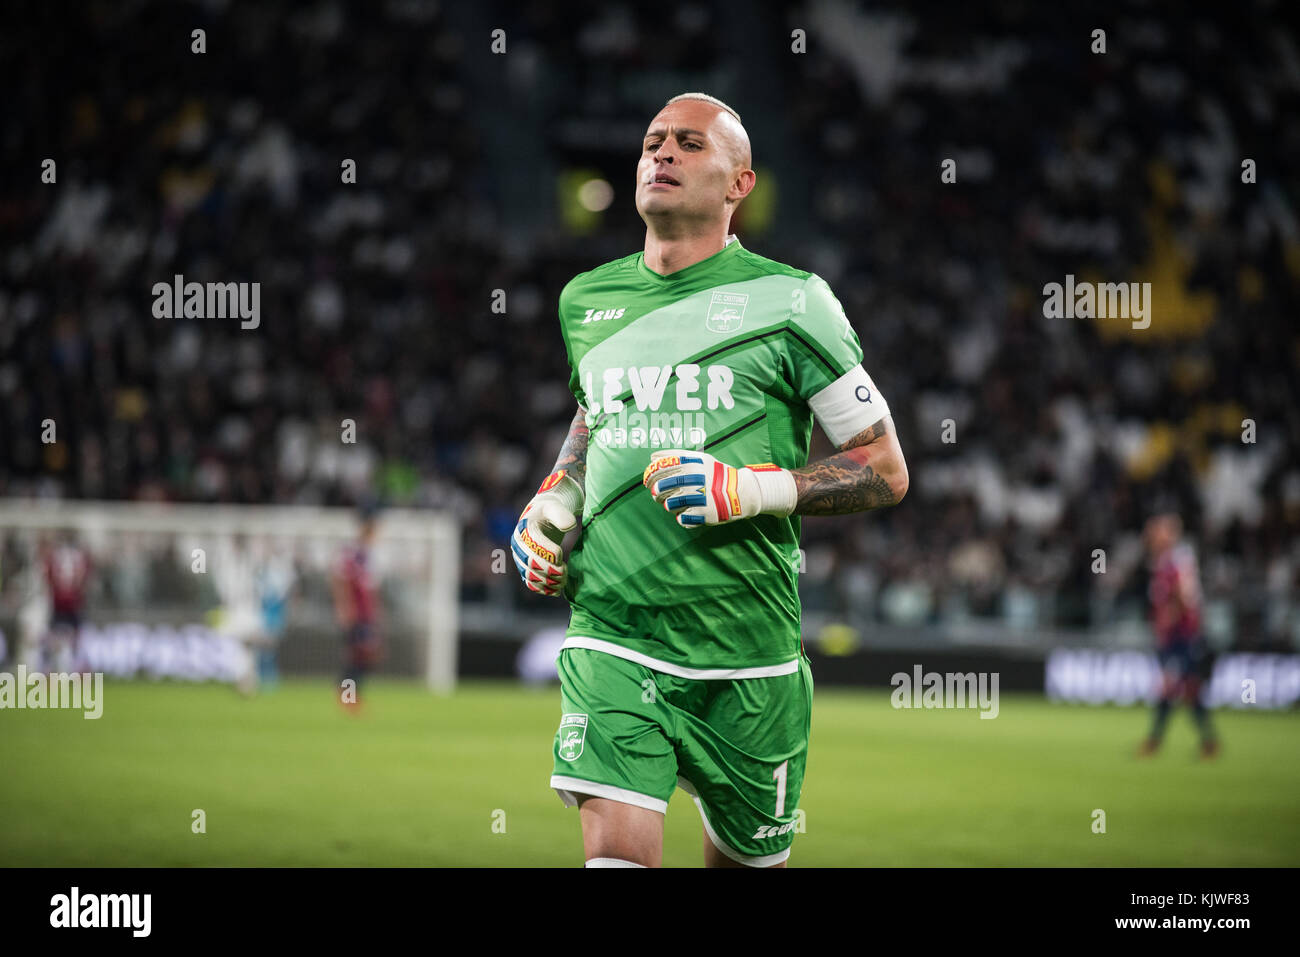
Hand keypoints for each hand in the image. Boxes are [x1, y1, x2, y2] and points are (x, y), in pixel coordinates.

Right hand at [511, 470, 582, 595]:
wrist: (543, 518)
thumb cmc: (551, 511)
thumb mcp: (556, 507)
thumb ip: (562, 514)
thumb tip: (569, 525)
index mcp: (524, 529)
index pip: (533, 544)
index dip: (547, 553)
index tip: (561, 556)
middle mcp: (518, 545)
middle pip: (530, 563)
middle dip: (549, 570)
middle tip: (564, 572)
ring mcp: (520, 558)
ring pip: (530, 576)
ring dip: (547, 582)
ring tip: (563, 581)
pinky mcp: (526, 568)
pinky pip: (530, 583)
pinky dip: (543, 589)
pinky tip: (557, 591)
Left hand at [642, 449, 795, 527]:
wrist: (741, 492)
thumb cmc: (715, 474)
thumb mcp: (699, 458)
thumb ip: (676, 455)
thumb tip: (652, 457)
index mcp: (692, 464)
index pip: (660, 468)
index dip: (649, 475)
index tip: (647, 479)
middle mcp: (694, 480)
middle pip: (662, 488)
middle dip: (656, 491)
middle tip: (657, 493)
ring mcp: (699, 498)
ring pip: (669, 505)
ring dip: (668, 505)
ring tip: (675, 503)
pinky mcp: (703, 514)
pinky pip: (682, 519)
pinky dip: (681, 517)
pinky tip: (687, 512)